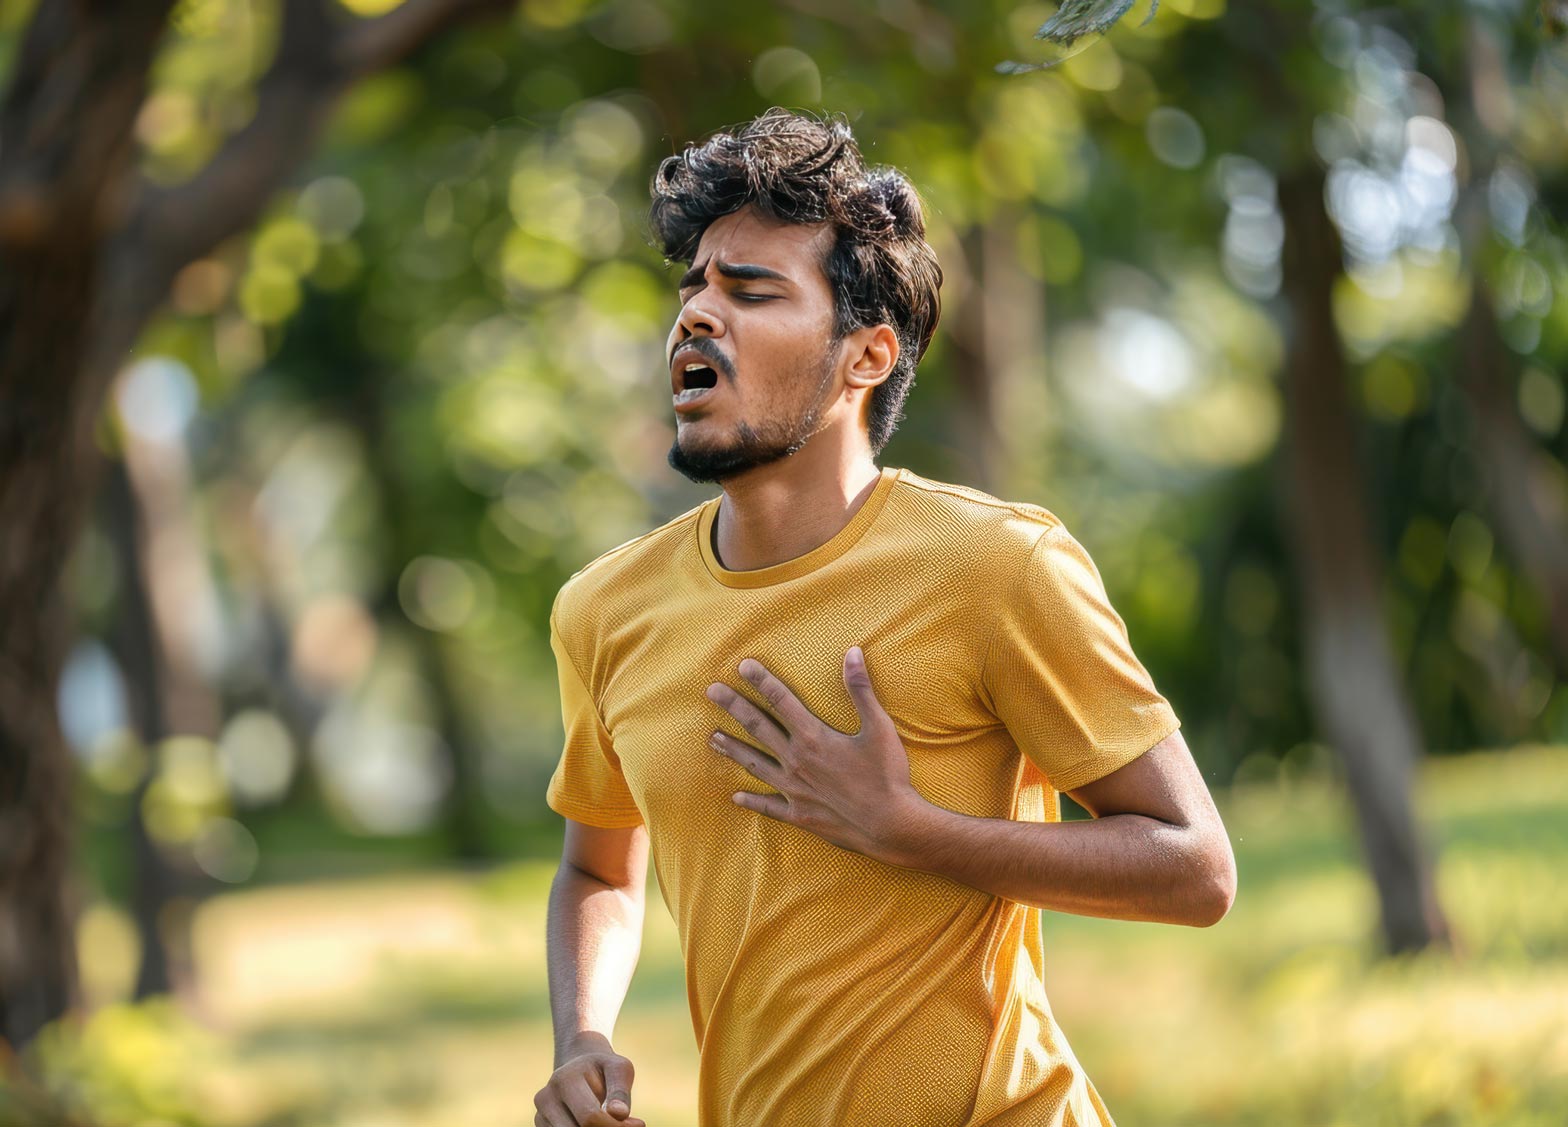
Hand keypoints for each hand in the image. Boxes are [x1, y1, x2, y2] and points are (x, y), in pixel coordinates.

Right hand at [533, 1032, 644, 1126]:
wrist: (579, 1066)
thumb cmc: (604, 1069)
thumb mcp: (619, 1069)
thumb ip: (620, 1091)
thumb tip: (619, 1114)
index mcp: (565, 1079)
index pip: (590, 1117)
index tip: (639, 1124)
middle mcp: (545, 1097)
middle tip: (626, 1126)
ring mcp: (540, 1114)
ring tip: (611, 1123)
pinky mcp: (541, 1126)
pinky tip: (597, 1126)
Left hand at [705, 645, 929, 863]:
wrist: (892, 825)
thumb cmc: (887, 775)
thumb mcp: (879, 727)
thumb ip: (861, 689)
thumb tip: (853, 652)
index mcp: (812, 737)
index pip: (780, 700)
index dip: (761, 680)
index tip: (743, 666)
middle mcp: (795, 761)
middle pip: (757, 727)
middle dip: (733, 706)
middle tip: (711, 691)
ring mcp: (793, 790)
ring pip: (755, 764)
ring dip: (733, 749)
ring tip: (713, 738)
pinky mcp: (798, 815)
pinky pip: (768, 806)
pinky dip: (752, 801)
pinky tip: (736, 797)